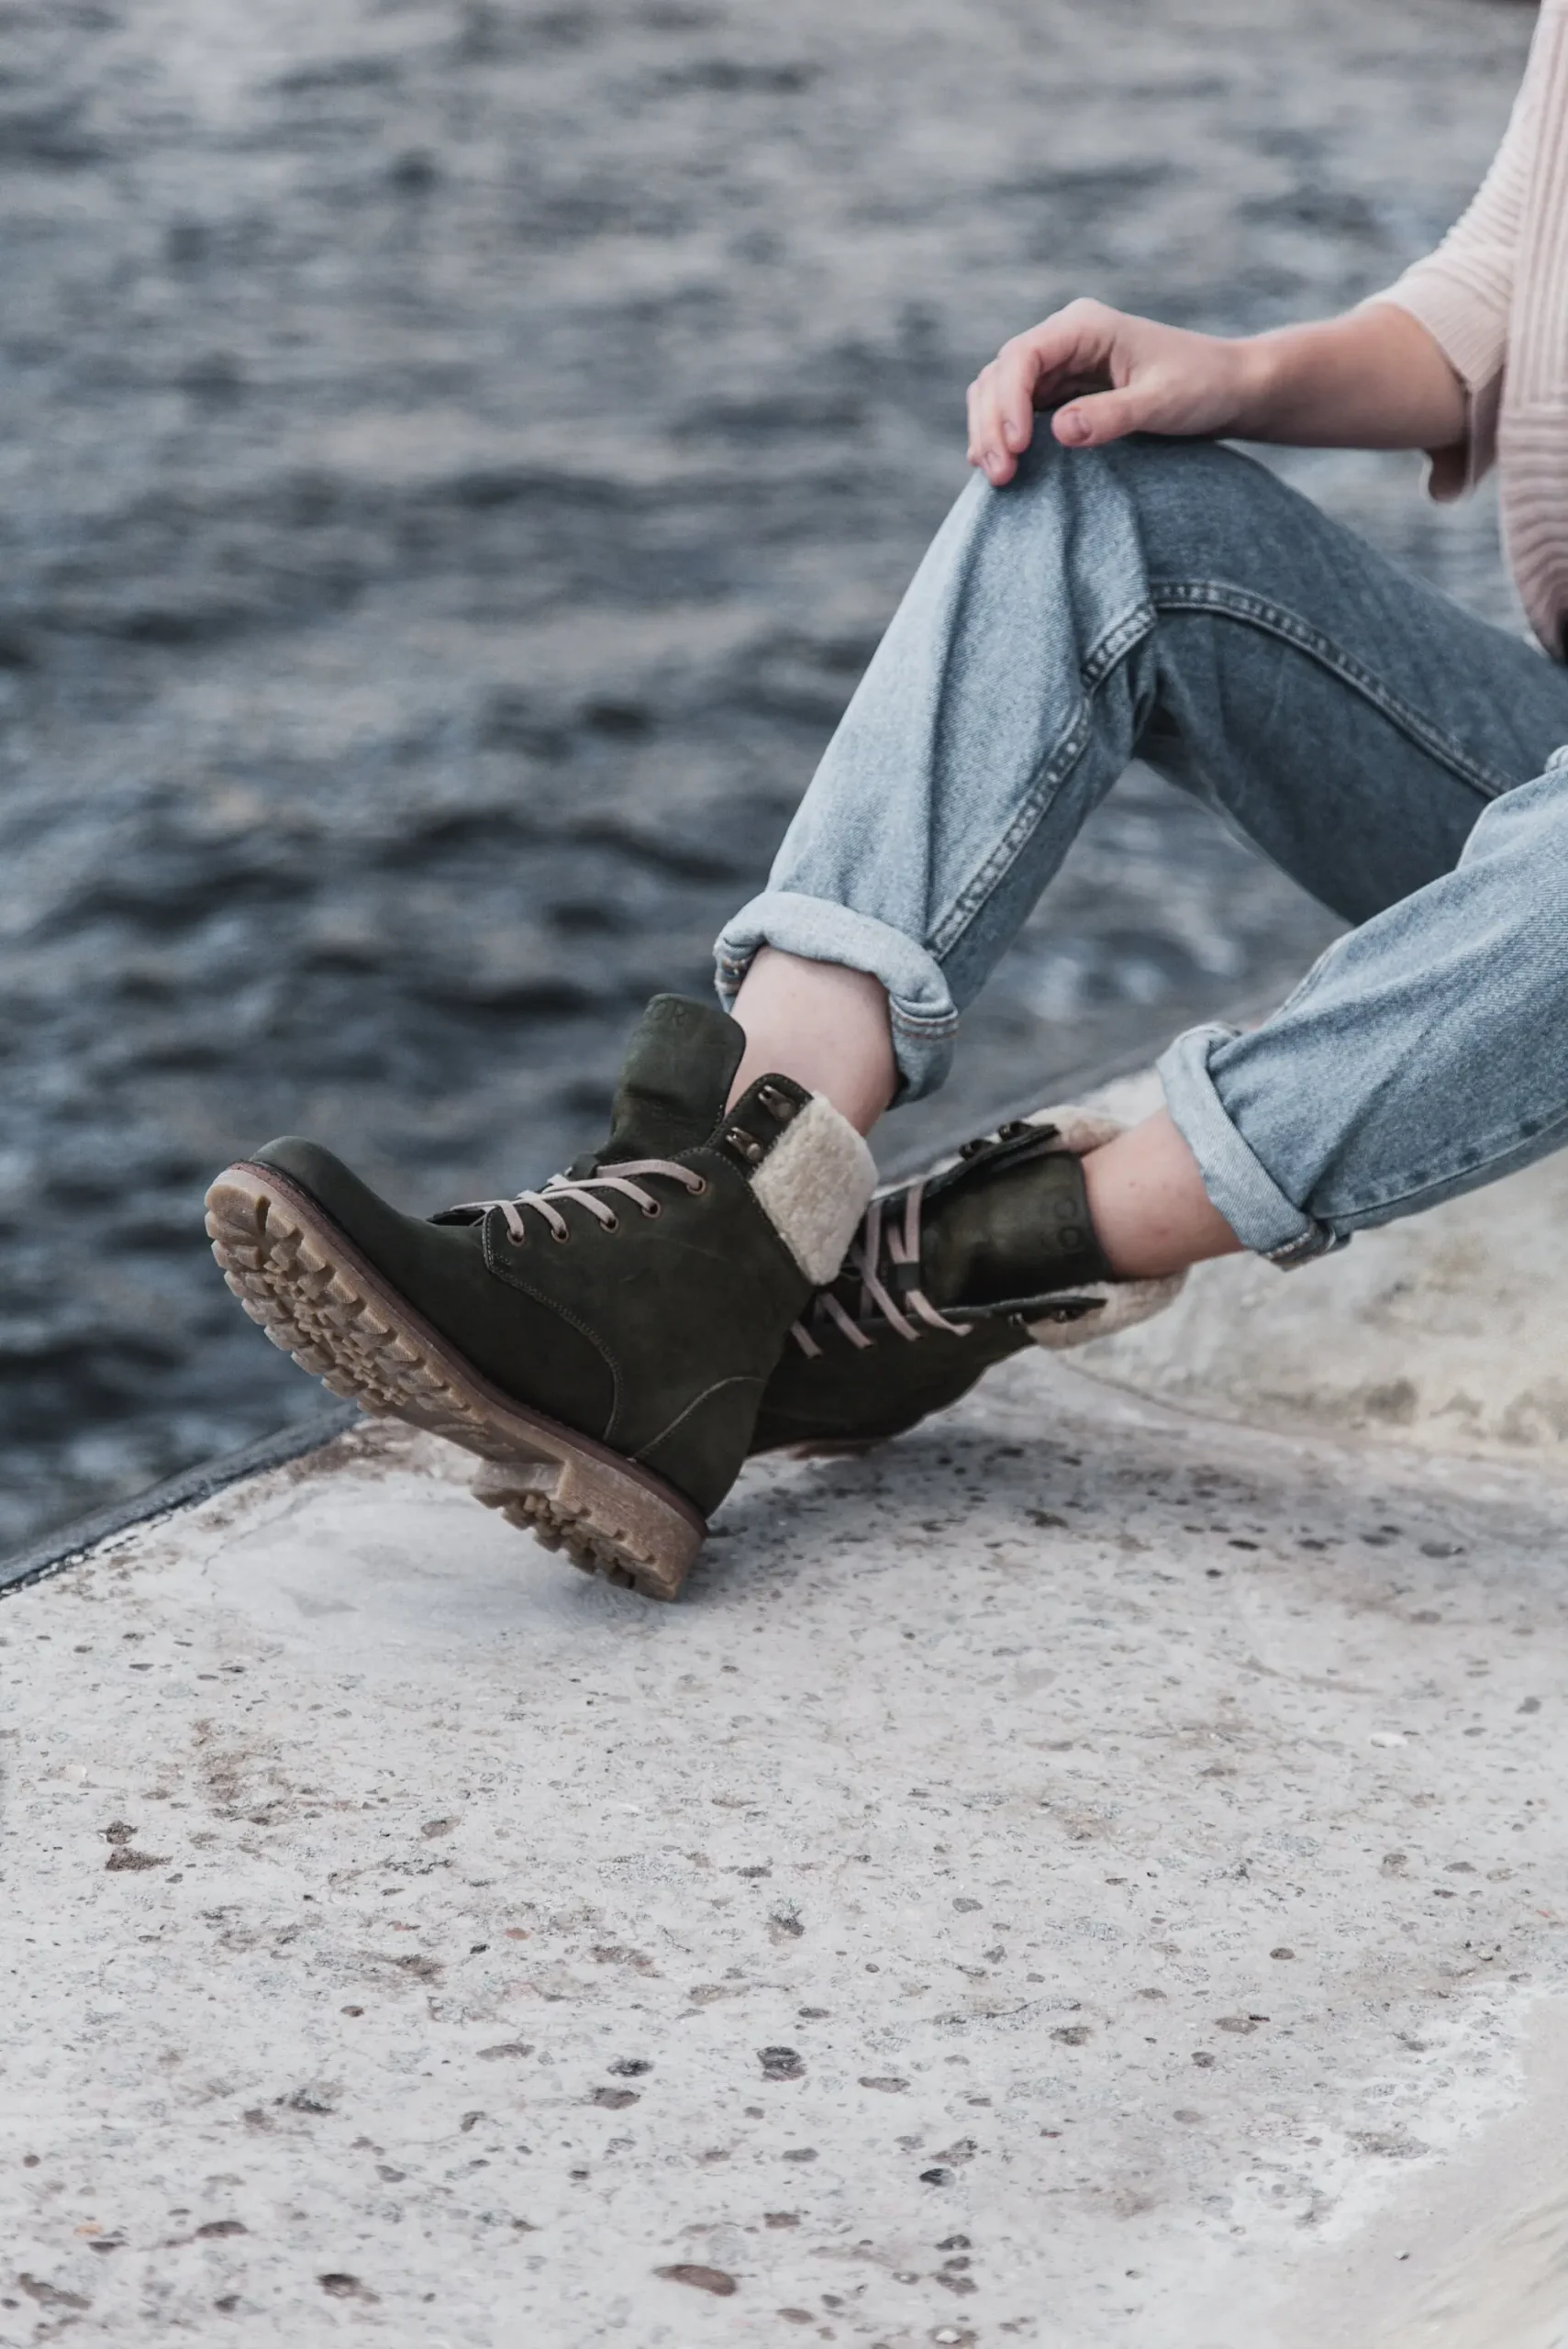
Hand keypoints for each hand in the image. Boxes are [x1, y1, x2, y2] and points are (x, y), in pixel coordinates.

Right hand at [965, 298, 1256, 484]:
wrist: (1227, 388)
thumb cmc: (1201, 386)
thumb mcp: (1161, 403)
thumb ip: (1112, 416)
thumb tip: (1058, 431)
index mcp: (1084, 326)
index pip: (1023, 357)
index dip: (1009, 402)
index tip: (1018, 448)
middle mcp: (1064, 339)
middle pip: (999, 375)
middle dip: (991, 425)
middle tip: (1000, 477)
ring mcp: (1059, 365)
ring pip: (998, 393)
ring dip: (990, 433)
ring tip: (997, 478)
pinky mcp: (1061, 393)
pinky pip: (1015, 411)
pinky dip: (1002, 437)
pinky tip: (1002, 468)